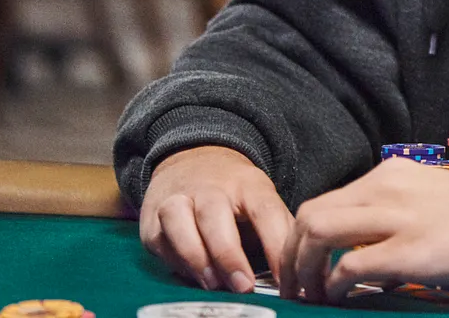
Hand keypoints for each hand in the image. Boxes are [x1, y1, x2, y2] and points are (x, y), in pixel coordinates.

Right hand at [139, 145, 293, 294]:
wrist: (190, 161)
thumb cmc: (233, 193)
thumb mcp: (261, 199)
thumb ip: (276, 230)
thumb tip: (296, 269)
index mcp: (247, 184)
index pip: (265, 210)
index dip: (276, 244)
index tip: (285, 278)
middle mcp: (209, 187)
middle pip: (215, 214)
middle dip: (229, 254)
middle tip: (244, 286)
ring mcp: (177, 198)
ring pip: (179, 221)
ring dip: (196, 256)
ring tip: (212, 284)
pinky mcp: (152, 217)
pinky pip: (159, 240)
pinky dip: (174, 261)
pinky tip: (192, 276)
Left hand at [281, 158, 448, 303]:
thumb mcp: (426, 195)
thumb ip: (391, 210)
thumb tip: (360, 247)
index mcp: (390, 173)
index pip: (326, 200)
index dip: (303, 235)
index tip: (302, 261)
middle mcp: (386, 187)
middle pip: (312, 214)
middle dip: (292, 253)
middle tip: (295, 282)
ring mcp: (395, 218)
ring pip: (319, 233)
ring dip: (304, 269)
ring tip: (310, 293)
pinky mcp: (406, 251)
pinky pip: (349, 267)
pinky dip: (333, 284)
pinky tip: (338, 297)